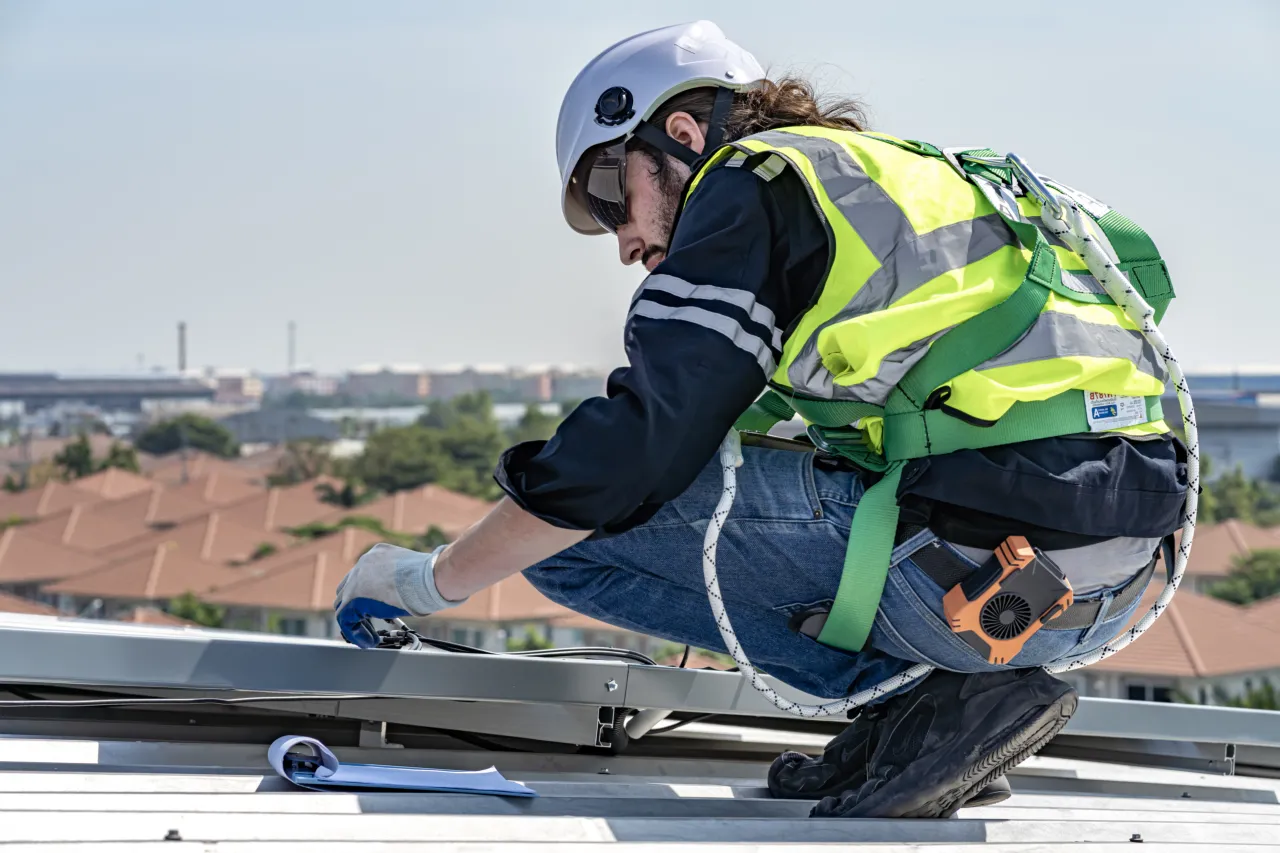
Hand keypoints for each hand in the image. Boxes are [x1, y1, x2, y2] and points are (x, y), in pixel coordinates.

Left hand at [333, 543, 463, 647]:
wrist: (430, 578)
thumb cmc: (431, 578)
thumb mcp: (411, 575)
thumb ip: (400, 582)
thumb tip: (405, 597)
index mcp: (378, 555)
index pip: (362, 576)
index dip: (366, 595)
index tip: (375, 609)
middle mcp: (363, 564)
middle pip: (348, 588)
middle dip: (357, 608)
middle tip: (368, 624)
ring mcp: (356, 580)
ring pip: (344, 603)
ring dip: (356, 621)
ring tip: (369, 636)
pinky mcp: (354, 598)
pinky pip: (346, 618)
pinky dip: (355, 631)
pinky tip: (368, 640)